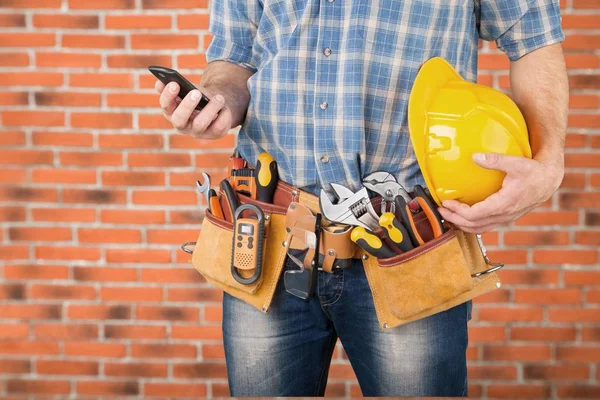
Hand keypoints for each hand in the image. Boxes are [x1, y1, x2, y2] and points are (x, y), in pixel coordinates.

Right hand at [155, 80, 233, 138]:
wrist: (215, 105)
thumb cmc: (198, 96)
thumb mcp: (187, 89)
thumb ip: (174, 85)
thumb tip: (160, 82)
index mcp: (172, 112)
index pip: (166, 106)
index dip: (168, 96)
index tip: (175, 84)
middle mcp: (182, 125)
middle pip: (179, 120)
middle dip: (187, 105)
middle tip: (196, 92)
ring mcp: (197, 132)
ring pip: (200, 124)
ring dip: (210, 109)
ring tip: (219, 97)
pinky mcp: (213, 134)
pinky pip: (218, 127)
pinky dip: (223, 115)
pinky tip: (225, 108)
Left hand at [437, 152, 563, 233]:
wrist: (549, 181)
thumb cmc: (533, 171)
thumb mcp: (515, 163)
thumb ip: (495, 160)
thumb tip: (474, 157)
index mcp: (503, 204)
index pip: (474, 215)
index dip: (457, 211)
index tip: (446, 203)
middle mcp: (504, 215)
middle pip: (473, 225)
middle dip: (454, 219)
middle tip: (440, 211)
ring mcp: (505, 219)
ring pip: (479, 229)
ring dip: (462, 225)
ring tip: (448, 216)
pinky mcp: (506, 218)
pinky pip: (485, 227)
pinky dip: (471, 225)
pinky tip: (463, 217)